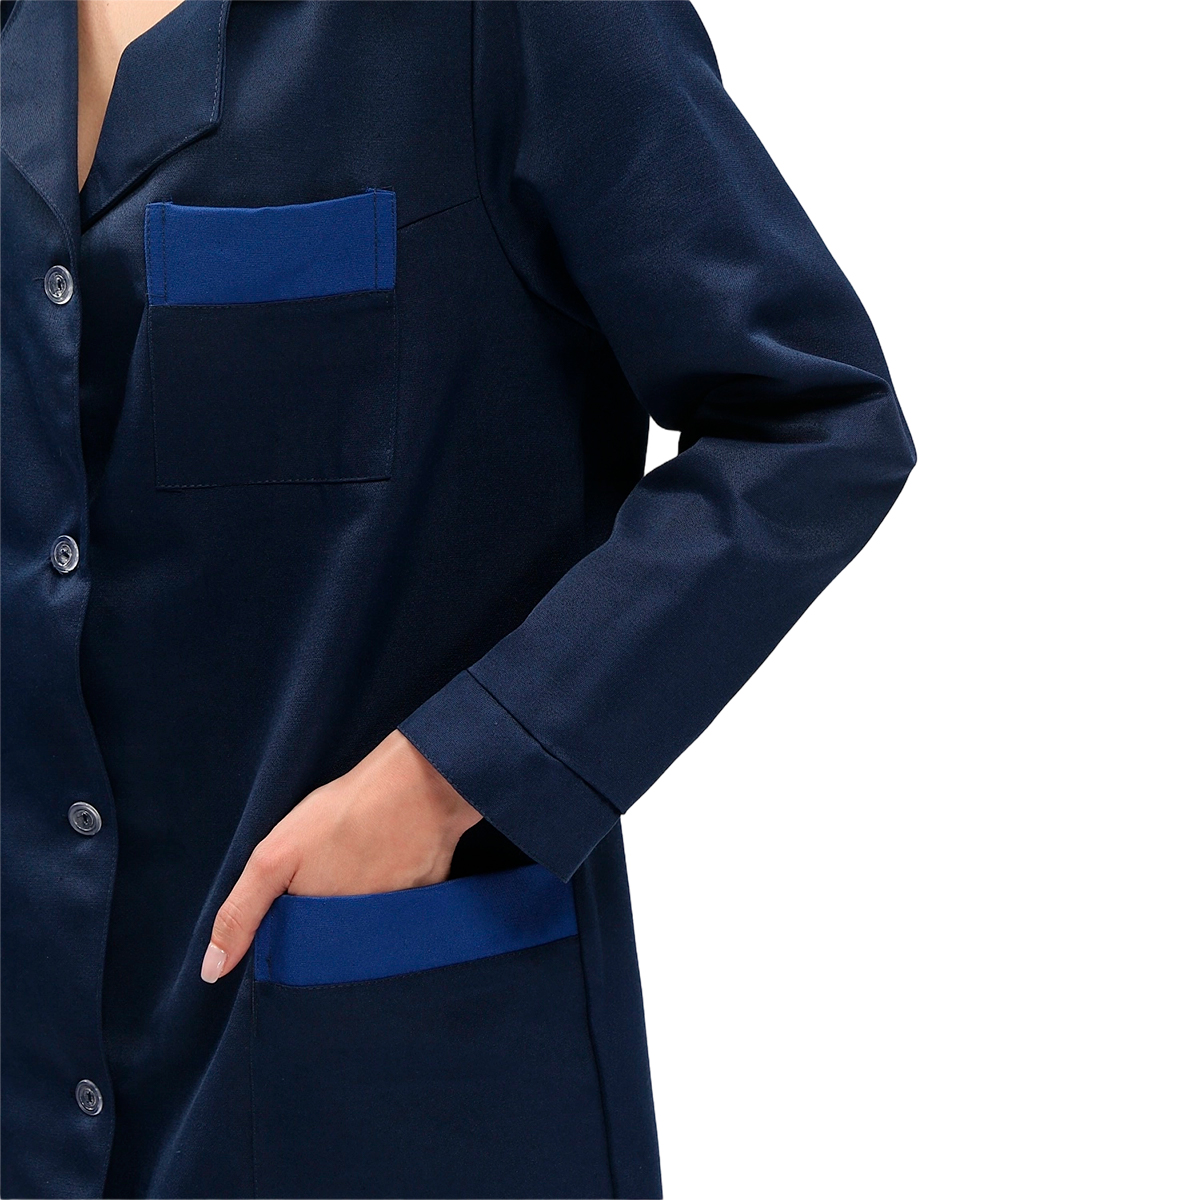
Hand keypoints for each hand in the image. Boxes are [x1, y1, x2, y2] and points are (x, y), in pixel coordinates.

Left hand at [200, 730, 480, 982]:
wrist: (421, 783)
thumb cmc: (345, 814)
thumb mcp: (275, 858)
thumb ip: (241, 914)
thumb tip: (212, 972)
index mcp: (327, 936)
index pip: (301, 956)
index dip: (290, 930)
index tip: (296, 893)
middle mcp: (368, 941)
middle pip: (337, 945)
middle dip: (328, 920)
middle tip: (333, 867)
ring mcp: (403, 921)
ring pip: (372, 927)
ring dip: (364, 903)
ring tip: (361, 859)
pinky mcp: (432, 901)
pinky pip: (407, 907)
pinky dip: (399, 887)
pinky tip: (393, 853)